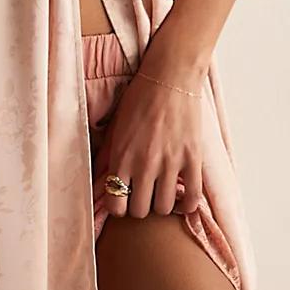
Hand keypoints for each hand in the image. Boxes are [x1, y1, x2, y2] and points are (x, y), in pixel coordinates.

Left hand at [92, 58, 204, 218]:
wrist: (170, 78)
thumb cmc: (139, 98)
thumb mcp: (115, 126)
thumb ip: (106, 156)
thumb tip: (97, 182)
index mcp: (121, 157)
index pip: (116, 205)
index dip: (119, 206)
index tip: (124, 199)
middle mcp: (144, 164)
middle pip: (139, 211)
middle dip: (139, 206)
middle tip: (143, 194)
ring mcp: (170, 164)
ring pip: (163, 208)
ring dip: (161, 203)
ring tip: (161, 191)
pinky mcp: (192, 160)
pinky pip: (191, 198)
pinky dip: (186, 204)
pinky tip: (182, 196)